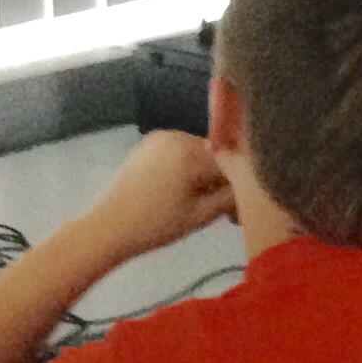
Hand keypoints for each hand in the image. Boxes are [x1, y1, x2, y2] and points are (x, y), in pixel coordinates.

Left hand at [78, 130, 235, 265]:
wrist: (109, 227)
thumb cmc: (156, 225)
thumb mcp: (201, 216)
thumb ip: (231, 196)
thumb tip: (252, 186)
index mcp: (191, 151)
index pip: (233, 162)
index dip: (241, 186)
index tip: (238, 210)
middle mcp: (178, 135)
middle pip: (216, 155)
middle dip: (222, 179)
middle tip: (223, 211)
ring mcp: (161, 137)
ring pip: (200, 153)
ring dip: (205, 174)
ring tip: (201, 203)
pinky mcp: (149, 144)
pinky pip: (181, 152)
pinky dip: (187, 167)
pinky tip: (182, 191)